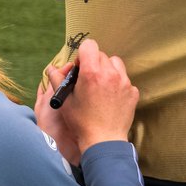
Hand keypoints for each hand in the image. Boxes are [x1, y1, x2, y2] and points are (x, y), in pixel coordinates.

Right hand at [34, 38, 138, 160]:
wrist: (103, 141)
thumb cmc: (81, 122)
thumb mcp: (64, 100)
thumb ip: (57, 80)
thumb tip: (52, 69)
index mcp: (91, 73)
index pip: (89, 45)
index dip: (82, 54)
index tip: (80, 66)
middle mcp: (110, 74)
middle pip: (101, 54)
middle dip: (93, 63)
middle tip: (88, 80)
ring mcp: (124, 82)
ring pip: (115, 63)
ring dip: (107, 69)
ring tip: (100, 85)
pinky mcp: (132, 92)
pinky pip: (124, 79)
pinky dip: (117, 83)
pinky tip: (110, 97)